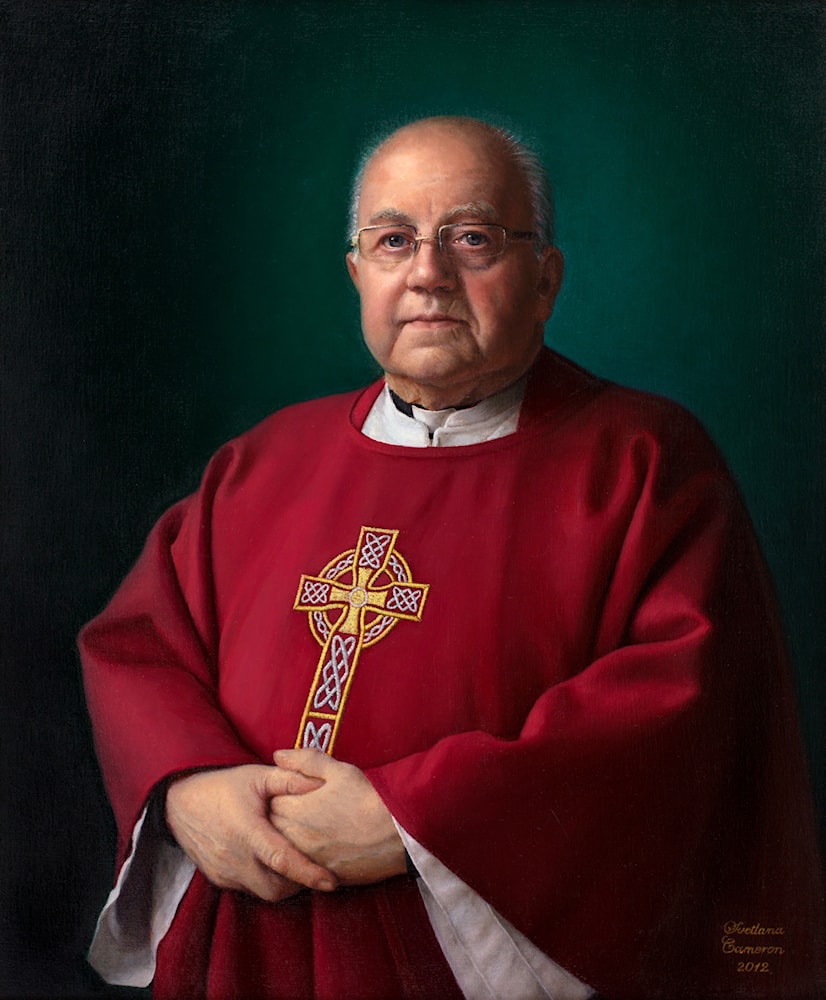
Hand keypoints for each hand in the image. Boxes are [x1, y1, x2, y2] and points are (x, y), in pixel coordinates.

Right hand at [165, 764, 337, 901]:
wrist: (181, 800)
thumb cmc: (225, 785)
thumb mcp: (258, 776)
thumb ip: (291, 779)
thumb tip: (322, 783)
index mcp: (247, 830)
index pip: (282, 860)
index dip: (308, 873)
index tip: (331, 882)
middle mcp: (234, 857)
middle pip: (276, 888)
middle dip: (298, 884)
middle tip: (313, 867)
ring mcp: (224, 871)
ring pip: (262, 892)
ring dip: (281, 884)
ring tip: (294, 864)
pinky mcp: (218, 879)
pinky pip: (247, 889)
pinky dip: (263, 881)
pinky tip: (271, 864)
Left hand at [269, 749, 405, 885]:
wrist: (398, 834)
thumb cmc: (368, 798)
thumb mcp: (339, 770)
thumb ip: (305, 761)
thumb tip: (277, 755)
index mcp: (295, 809)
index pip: (269, 802)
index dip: (281, 794)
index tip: (294, 792)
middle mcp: (295, 838)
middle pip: (273, 828)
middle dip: (282, 818)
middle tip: (303, 810)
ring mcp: (306, 860)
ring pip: (285, 850)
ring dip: (292, 839)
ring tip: (314, 829)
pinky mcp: (321, 876)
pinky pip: (302, 868)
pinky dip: (306, 858)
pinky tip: (324, 847)